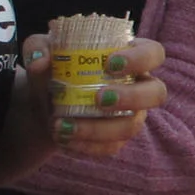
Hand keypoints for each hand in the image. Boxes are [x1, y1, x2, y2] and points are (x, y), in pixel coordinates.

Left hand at [19, 35, 169, 158]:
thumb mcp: (43, 50)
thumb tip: (40, 61)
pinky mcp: (117, 138)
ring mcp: (132, 114)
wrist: (45, 100)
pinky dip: (86, 146)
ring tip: (64, 126)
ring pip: (132, 126)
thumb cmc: (55, 66)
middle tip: (100, 99)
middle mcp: (139, 85)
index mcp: (130, 56)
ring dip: (99, 129)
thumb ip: (38, 47)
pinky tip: (63, 139)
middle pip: (156, 93)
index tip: (111, 63)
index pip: (153, 53)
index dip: (141, 59)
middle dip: (132, 98)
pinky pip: (112, 147)